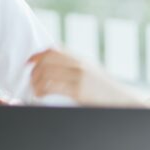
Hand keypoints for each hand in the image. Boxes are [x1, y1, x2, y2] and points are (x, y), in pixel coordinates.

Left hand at [27, 48, 143, 105]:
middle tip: (30, 80)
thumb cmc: (103, 89)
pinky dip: (42, 91)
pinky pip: (54, 87)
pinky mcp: (79, 91)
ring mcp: (79, 77)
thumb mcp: (90, 70)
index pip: (54, 50)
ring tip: (35, 91)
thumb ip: (74, 65)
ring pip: (47, 73)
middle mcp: (79, 64)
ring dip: (36, 82)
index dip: (38, 55)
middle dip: (34, 70)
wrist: (121, 99)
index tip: (29, 62)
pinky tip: (41, 96)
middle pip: (48, 61)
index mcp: (80, 59)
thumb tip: (54, 64)